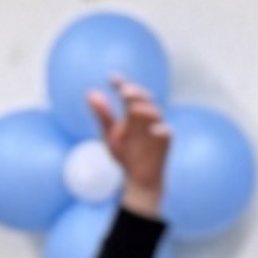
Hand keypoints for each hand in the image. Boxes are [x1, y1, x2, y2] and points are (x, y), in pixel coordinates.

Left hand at [92, 78, 172, 216]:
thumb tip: (90, 94)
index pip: (128, 92)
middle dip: (135, 93)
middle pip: (144, 98)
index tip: (111, 79)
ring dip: (145, 109)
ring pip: (156, 112)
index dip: (121, 83)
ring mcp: (157, 126)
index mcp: (132, 110)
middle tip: (123, 92)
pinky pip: (167, 132)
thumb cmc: (126, 153)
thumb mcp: (109, 134)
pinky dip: (160, 130)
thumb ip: (102, 115)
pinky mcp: (166, 141)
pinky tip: (152, 130)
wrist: (138, 178)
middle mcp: (146, 115)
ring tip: (133, 108)